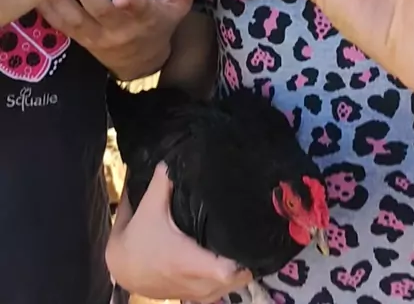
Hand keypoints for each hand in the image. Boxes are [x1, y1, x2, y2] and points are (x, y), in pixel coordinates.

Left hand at [38, 0, 205, 78]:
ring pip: (73, 17)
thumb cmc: (159, 27)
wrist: (140, 64)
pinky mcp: (79, 38)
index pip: (140, 11)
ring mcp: (96, 35)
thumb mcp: (177, 9)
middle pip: (99, 10)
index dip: (132, 5)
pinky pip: (60, 24)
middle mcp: (119, 29)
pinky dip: (47, 8)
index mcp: (145, 19)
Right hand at [106, 163, 251, 302]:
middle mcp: (198, 282)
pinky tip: (231, 258)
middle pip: (239, 276)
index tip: (252, 233)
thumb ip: (161, 184)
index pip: (227, 270)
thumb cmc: (137, 242)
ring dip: (240, 269)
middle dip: (248, 257)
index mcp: (189, 261)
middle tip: (253, 230)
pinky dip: (231, 278)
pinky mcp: (196, 297)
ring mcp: (199, 293)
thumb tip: (171, 160)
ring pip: (233, 286)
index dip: (243, 255)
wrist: (123, 270)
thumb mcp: (147, 210)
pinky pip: (223, 291)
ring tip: (244, 242)